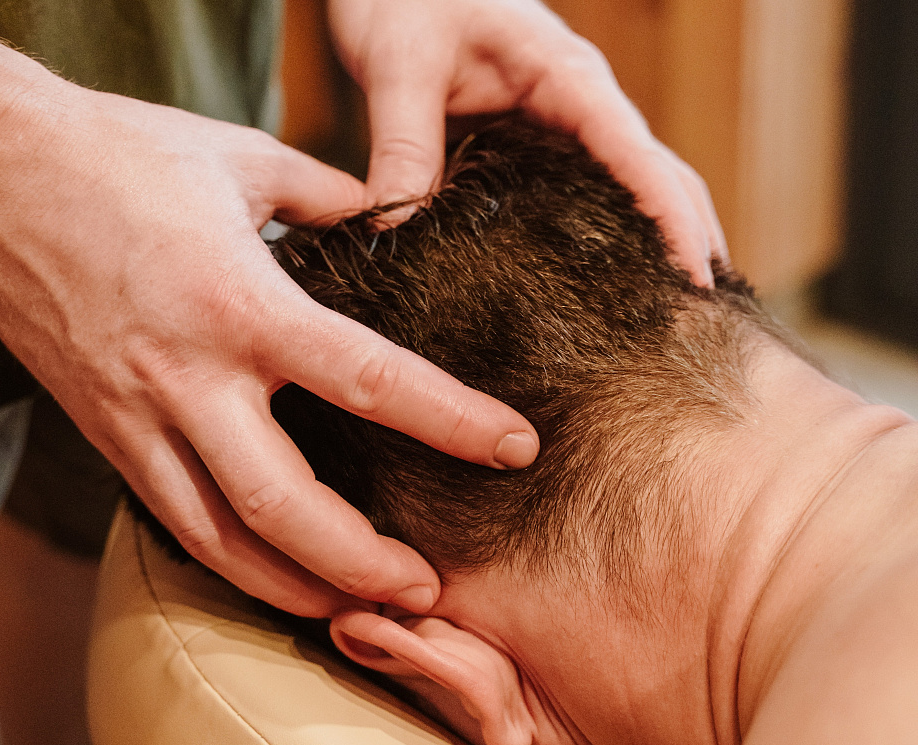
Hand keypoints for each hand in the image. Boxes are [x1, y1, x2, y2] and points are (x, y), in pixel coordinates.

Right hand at [0, 3, 538, 617]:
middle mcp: (191, 376)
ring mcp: (139, 415)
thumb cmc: (118, 155)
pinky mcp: (104, 431)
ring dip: (295, 586)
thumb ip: (326, 193)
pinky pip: (172, 518)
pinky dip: (230, 557)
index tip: (514, 447)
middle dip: (361, 562)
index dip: (451, 421)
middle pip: (286, 505)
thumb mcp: (240, 160)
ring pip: (220, 538)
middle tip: (427, 588)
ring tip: (358, 604)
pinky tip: (275, 568)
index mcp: (242, 303)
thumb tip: (383, 211)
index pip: (369, 380)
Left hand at [328, 0, 727, 286]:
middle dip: (693, 239)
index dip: (672, 218)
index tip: (696, 279)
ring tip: (672, 318)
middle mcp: (580, 101)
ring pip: (634, 185)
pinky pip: (590, 189)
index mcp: (564, 76)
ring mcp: (565, 121)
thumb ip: (403, 146)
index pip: (637, 154)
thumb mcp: (399, 69)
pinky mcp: (540, 139)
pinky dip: (615, 232)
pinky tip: (608, 279)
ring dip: (663, 240)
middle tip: (702, 322)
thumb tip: (395, 234)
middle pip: (661, 175)